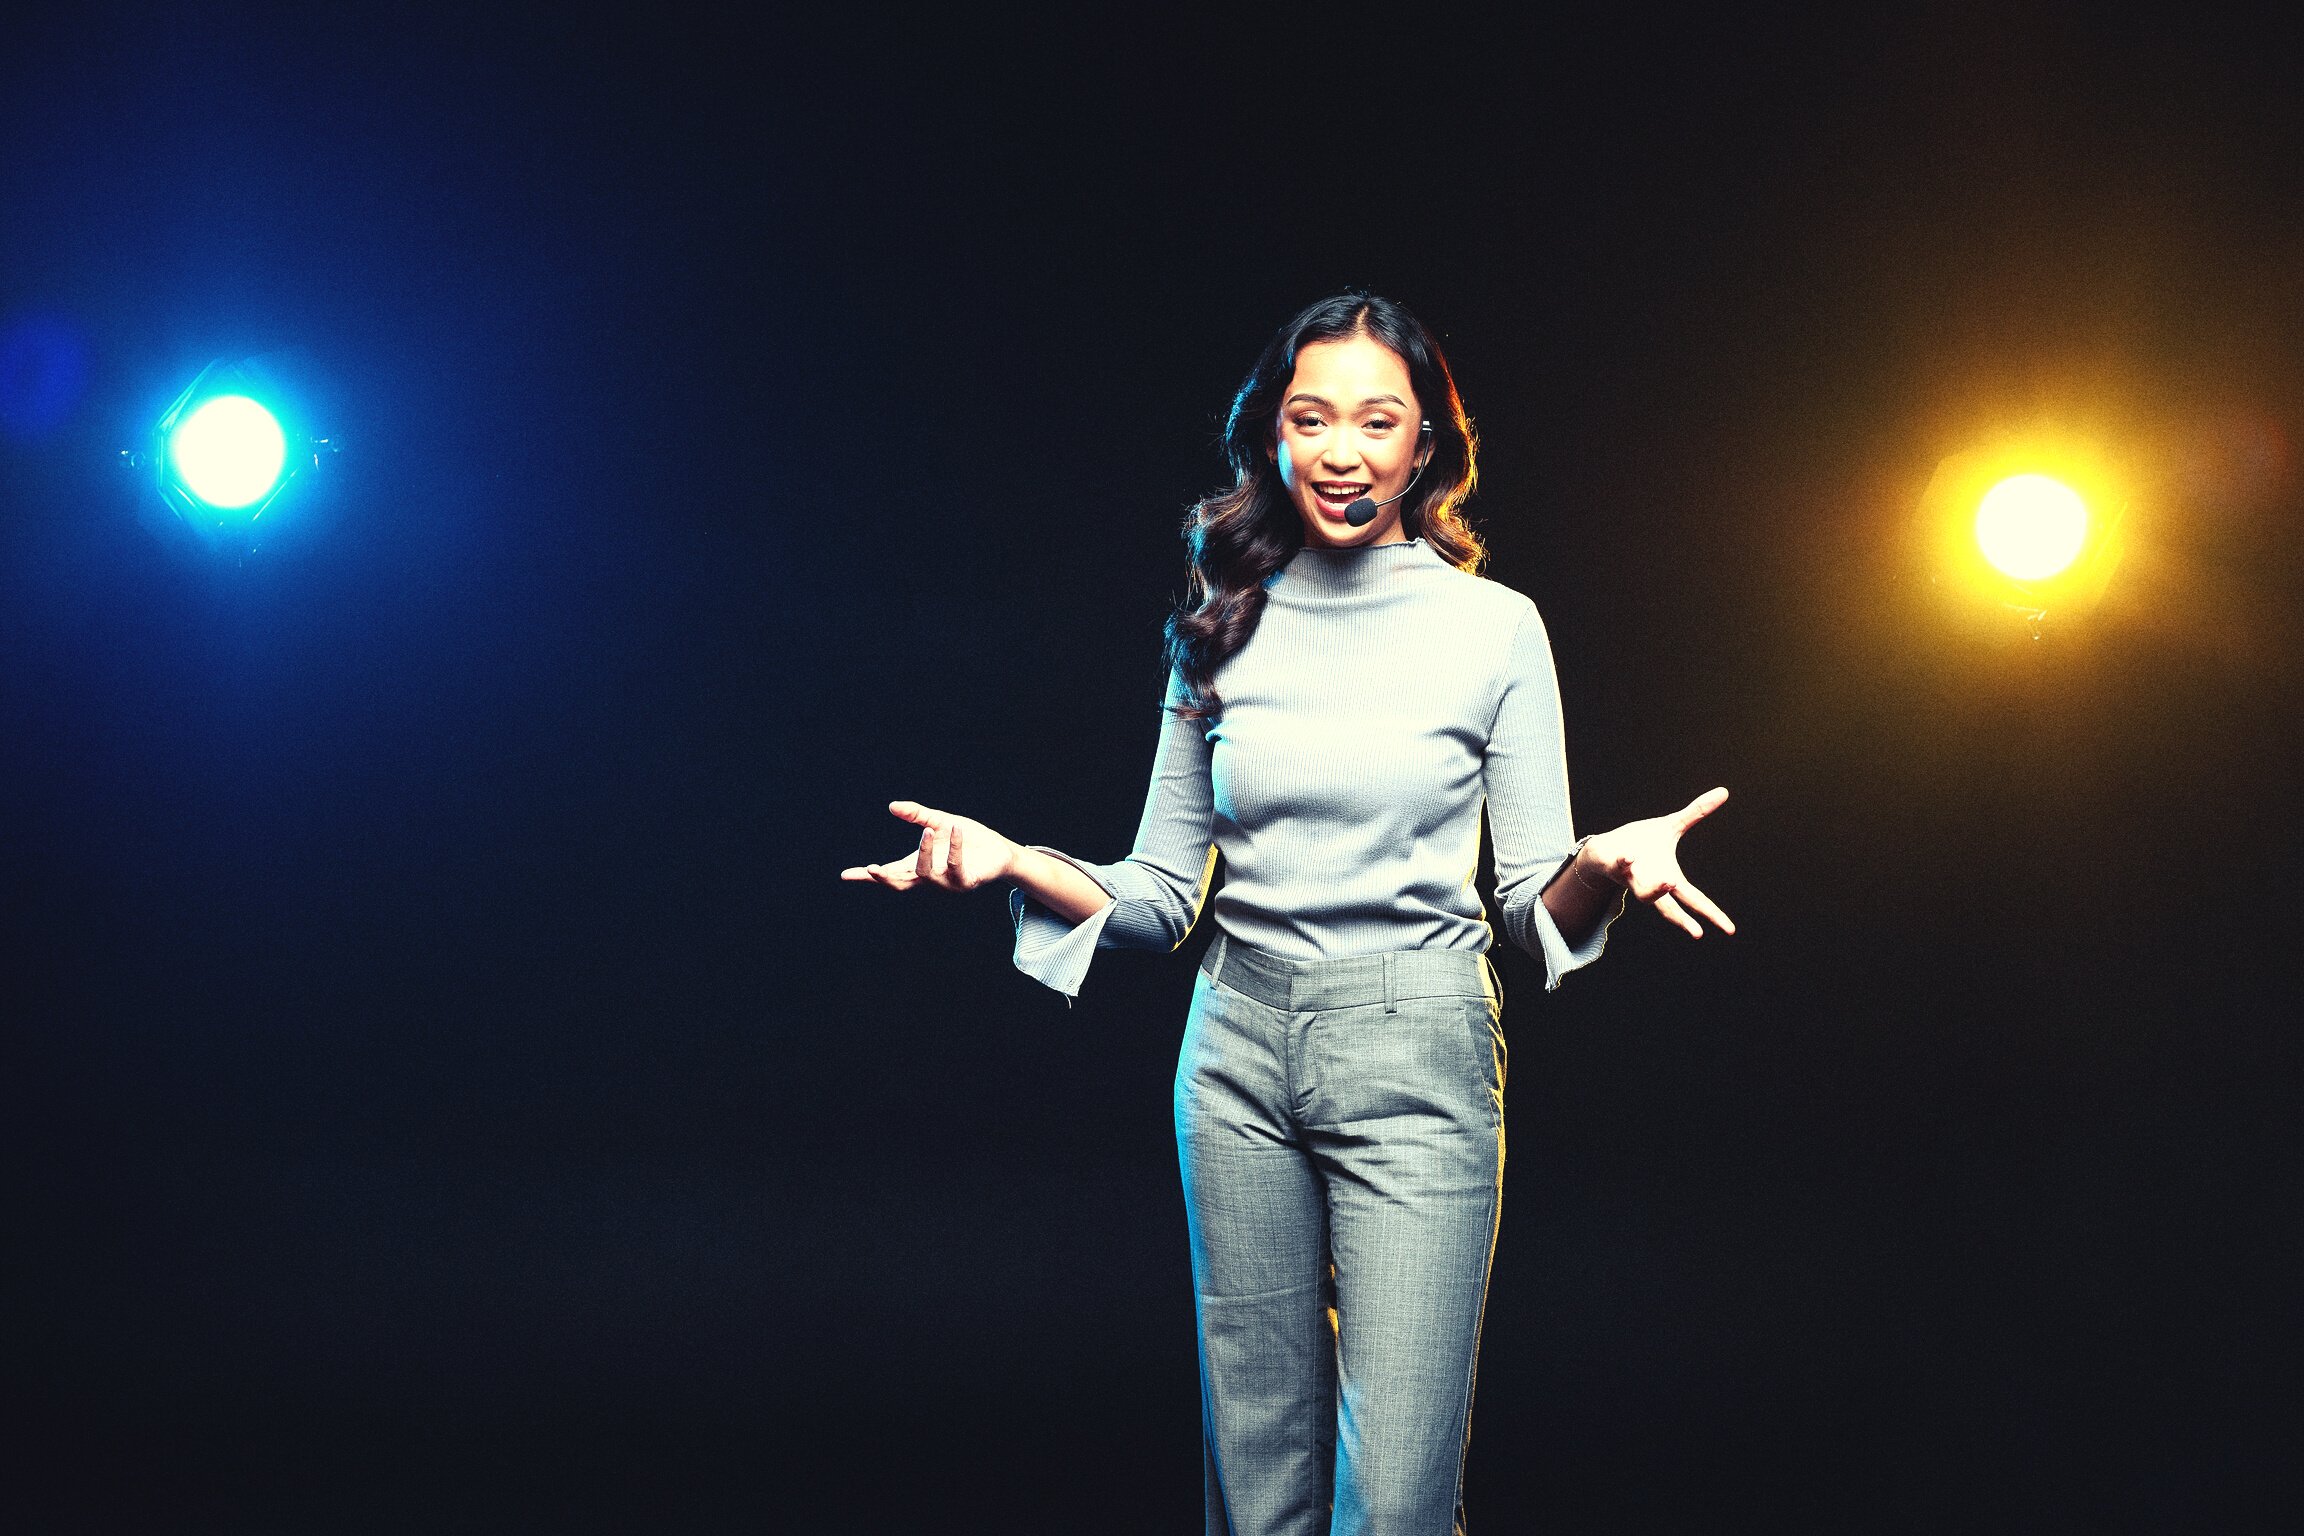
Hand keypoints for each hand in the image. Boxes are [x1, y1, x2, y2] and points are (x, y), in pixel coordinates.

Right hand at [840, 800, 1021, 892]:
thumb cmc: (967, 840)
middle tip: (872, 869)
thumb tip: (892, 806)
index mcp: (917, 866)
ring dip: (924, 853)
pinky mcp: (966, 881)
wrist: (998, 850)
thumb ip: (917, 816)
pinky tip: (956, 828)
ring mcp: (947, 883)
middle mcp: (929, 878)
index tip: (845, 875)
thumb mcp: (939, 822)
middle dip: (885, 879)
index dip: (866, 876)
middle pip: (900, 885)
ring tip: (927, 830)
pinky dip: (954, 847)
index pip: (888, 873)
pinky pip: (956, 866)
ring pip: (926, 875)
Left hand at [1578, 787, 1734, 938]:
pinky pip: (1620, 866)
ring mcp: (1633, 878)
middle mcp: (1651, 884)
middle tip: (1697, 932)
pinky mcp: (1615, 866)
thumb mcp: (1672, 825)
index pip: (1695, 900)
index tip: (1731, 930)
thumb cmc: (1641, 841)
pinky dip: (1625, 862)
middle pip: (1669, 908)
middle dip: (1682, 919)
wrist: (1608, 845)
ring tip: (1668, 882)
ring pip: (1644, 893)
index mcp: (1669, 878)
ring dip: (1654, 891)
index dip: (1712, 914)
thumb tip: (1724, 791)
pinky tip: (1629, 856)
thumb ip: (1696, 811)